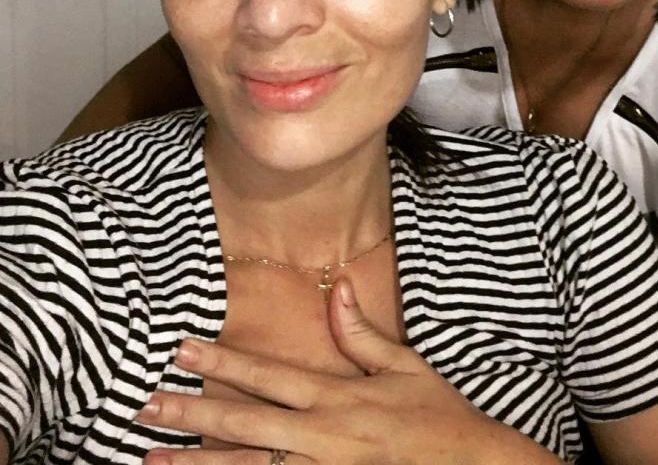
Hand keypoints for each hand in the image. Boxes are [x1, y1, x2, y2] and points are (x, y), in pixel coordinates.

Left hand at [138, 277, 556, 463]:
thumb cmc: (438, 418)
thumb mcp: (403, 365)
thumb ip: (361, 331)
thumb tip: (338, 286)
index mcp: (337, 396)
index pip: (267, 374)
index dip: (221, 361)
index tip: (180, 349)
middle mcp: (321, 436)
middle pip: (244, 423)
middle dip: (191, 413)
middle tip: (145, 407)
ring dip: (198, 463)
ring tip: (153, 458)